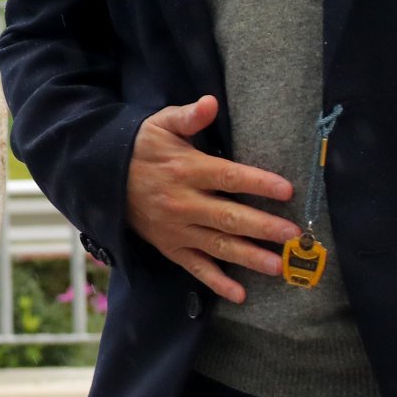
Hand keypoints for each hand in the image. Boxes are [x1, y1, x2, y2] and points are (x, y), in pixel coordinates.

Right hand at [124, 95, 299, 304]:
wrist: (103, 177)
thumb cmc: (142, 147)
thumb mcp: (161, 124)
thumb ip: (188, 116)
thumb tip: (211, 102)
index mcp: (186, 170)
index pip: (228, 177)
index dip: (258, 183)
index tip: (286, 190)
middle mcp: (183, 202)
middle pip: (229, 217)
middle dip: (263, 227)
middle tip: (292, 235)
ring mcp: (177, 229)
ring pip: (218, 246)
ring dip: (249, 257)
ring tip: (278, 266)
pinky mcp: (170, 248)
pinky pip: (195, 268)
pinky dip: (216, 282)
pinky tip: (240, 294)